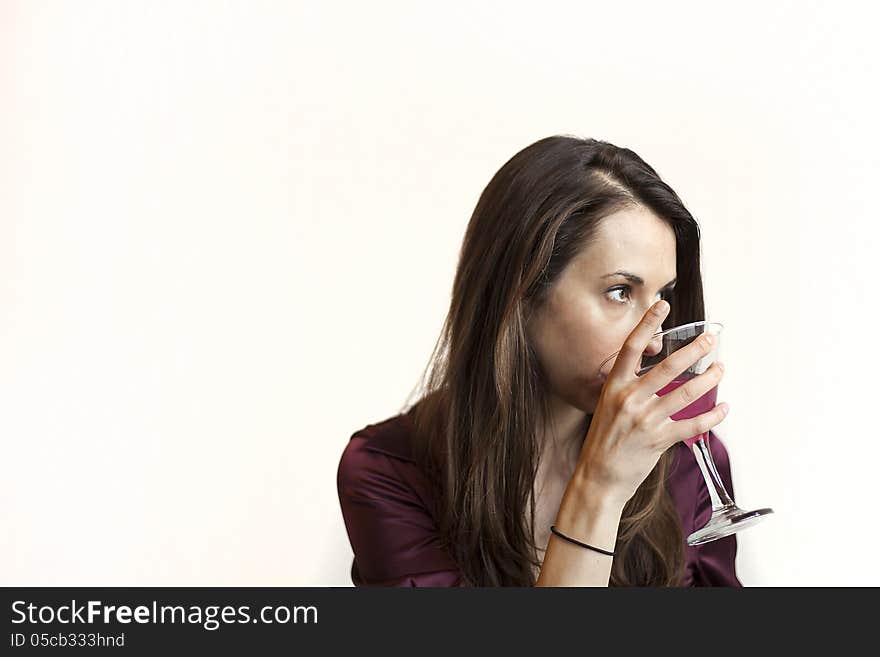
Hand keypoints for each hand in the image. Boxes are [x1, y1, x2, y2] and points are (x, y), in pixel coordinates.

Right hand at [573, 300, 727, 507]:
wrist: (598, 476)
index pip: (631, 348)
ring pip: (685, 393)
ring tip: (721, 368)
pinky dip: (712, 415)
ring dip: (708, 379)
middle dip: (694, 350)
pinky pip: (692, 424)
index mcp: (614, 386)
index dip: (648, 324)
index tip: (663, 305)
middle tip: (711, 339)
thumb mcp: (607, 405)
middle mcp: (628, 400)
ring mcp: (644, 420)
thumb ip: (628, 387)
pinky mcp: (658, 441)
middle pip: (667, 367)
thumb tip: (655, 369)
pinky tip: (723, 407)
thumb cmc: (604, 439)